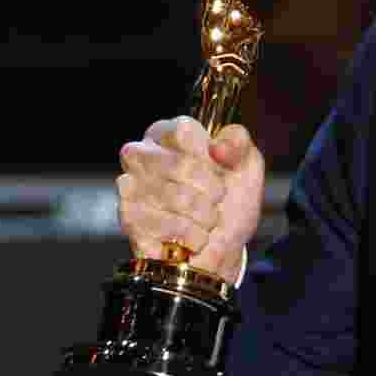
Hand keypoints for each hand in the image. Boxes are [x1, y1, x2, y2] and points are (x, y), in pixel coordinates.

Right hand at [116, 115, 264, 283]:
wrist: (223, 244)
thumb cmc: (230, 198)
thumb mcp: (246, 164)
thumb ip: (238, 143)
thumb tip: (217, 147)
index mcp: (168, 133)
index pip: (184, 130)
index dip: (210, 156)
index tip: (220, 169)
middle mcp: (141, 154)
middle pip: (179, 164)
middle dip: (211, 188)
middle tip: (218, 198)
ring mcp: (130, 186)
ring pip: (173, 196)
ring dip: (204, 214)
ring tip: (207, 219)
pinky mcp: (128, 218)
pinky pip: (164, 224)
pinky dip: (190, 234)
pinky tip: (193, 236)